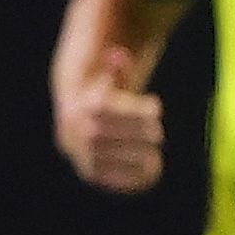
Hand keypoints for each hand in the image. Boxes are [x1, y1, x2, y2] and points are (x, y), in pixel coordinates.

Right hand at [56, 44, 162, 191]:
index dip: (135, 108)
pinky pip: (111, 179)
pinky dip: (135, 177)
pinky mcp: (91, 174)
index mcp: (81, 108)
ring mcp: (82, 154)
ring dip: (136, 157)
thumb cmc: (106, 99)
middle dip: (136, 133)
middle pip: (104, 135)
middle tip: (157, 133)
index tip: (156, 107)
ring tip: (152, 154)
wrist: (81, 124)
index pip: (106, 109)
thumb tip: (120, 54)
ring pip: (108, 159)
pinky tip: (153, 170)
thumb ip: (116, 70)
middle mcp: (76, 133)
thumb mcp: (110, 82)